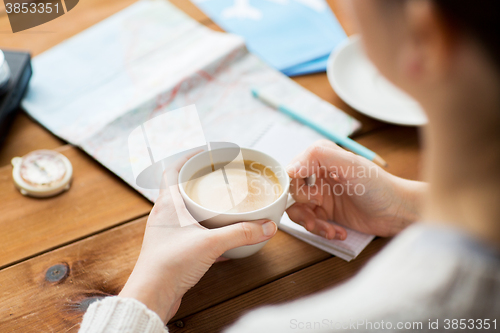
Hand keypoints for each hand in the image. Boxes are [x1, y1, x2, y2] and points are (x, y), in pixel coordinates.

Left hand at [119, 156, 276, 322]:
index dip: (187, 158)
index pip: (172, 169)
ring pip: (184, 210)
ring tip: (221, 202)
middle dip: (198, 180)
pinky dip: (204, 228)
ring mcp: (167, 232)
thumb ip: (241, 233)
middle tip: (218, 175)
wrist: (152, 296)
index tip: (205, 152)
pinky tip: (220, 236)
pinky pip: (189, 231)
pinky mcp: (172, 249)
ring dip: (201, 204)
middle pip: (179, 187)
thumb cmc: (169, 265)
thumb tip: (266, 226)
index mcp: (168, 203)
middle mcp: (164, 214)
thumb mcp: (211, 243)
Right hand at [286, 140, 425, 239]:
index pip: (292, 169)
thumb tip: (289, 169)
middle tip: (317, 215)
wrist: (398, 212)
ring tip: (327, 230)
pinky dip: (322, 230)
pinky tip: (338, 232)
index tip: (307, 197)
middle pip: (292, 192)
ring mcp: (322, 196)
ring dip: (311, 223)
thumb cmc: (378, 186)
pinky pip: (312, 223)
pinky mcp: (327, 214)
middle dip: (302, 208)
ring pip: (298, 210)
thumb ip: (318, 157)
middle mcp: (318, 175)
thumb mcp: (350, 165)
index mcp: (321, 157)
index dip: (294, 186)